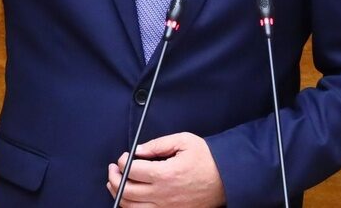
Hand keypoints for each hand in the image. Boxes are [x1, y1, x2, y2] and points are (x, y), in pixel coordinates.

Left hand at [107, 132, 225, 206]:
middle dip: (114, 178)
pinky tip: (129, 198)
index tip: (123, 157)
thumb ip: (158, 144)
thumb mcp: (184, 141)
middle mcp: (163, 195)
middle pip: (126, 191)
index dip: (123, 162)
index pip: (132, 171)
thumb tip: (138, 150)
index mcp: (165, 174)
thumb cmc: (207, 158)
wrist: (227, 179)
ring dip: (118, 195)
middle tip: (113, 168)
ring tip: (116, 183)